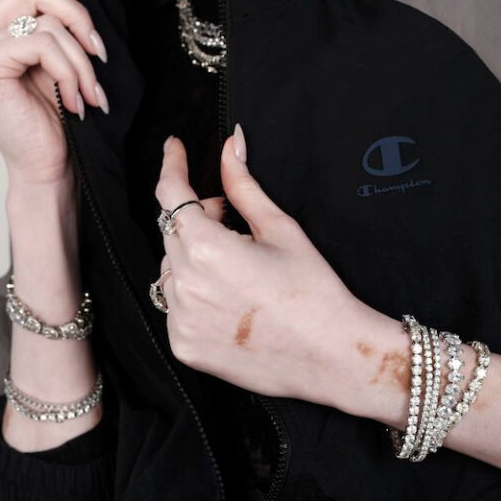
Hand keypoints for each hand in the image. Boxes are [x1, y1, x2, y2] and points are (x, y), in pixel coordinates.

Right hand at [0, 0, 107, 187]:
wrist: (48, 164)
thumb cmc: (56, 114)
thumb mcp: (60, 56)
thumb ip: (55, 19)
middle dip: (78, 15)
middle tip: (99, 51)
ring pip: (45, 19)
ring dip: (81, 57)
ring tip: (90, 88)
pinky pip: (43, 45)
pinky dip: (71, 71)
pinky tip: (76, 101)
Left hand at [155, 127, 366, 403]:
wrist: (329, 355)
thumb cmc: (312, 288)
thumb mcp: (279, 227)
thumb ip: (243, 184)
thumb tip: (231, 145)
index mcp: (206, 248)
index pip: (171, 194)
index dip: (172, 165)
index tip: (174, 147)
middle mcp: (184, 284)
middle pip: (173, 230)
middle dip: (198, 215)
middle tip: (232, 219)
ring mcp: (180, 319)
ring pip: (172, 267)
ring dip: (194, 255)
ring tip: (238, 265)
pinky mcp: (184, 346)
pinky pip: (176, 305)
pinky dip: (194, 292)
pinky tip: (231, 297)